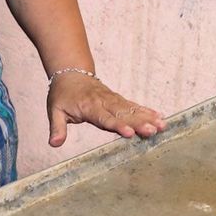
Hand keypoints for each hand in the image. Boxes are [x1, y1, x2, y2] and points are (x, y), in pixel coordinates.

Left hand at [46, 72, 166, 147]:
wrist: (70, 72)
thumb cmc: (63, 94)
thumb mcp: (55, 110)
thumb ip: (57, 127)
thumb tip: (54, 143)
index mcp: (89, 107)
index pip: (105, 118)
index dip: (117, 125)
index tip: (130, 133)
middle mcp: (104, 102)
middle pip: (123, 114)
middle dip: (139, 123)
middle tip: (153, 131)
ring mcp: (113, 100)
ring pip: (132, 109)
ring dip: (147, 117)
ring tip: (162, 125)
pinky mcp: (118, 99)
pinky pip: (134, 105)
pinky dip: (147, 110)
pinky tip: (160, 117)